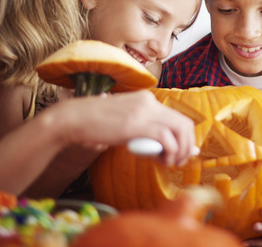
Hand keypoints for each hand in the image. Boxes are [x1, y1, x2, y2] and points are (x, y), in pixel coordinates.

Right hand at [50, 90, 195, 166]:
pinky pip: (166, 139)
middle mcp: (150, 102)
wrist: (74, 118)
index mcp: (147, 99)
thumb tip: (166, 145)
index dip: (185, 137)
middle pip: (185, 123)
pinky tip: (160, 160)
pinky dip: (169, 152)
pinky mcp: (137, 124)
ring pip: (180, 130)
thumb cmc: (96, 124)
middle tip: (179, 161)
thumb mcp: (125, 123)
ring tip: (169, 162)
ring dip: (180, 150)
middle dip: (188, 145)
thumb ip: (145, 131)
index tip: (181, 153)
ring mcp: (144, 112)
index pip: (178, 117)